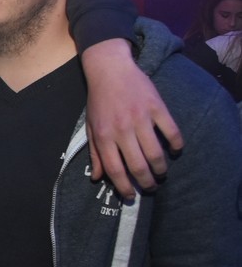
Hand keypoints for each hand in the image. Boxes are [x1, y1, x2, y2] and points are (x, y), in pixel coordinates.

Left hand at [82, 39, 183, 198]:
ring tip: (161, 173)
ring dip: (161, 168)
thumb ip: (94, 153)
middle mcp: (122, 129)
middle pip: (138, 166)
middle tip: (151, 187)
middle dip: (147, 182)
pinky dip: (176, 145)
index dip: (124, 187)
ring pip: (156, 153)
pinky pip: (171, 131)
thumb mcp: (91, 127)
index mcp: (104, 135)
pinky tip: (175, 150)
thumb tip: (98, 178)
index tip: (131, 197)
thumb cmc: (99, 101)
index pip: (115, 170)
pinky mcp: (156, 107)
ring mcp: (140, 118)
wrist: (110, 69)